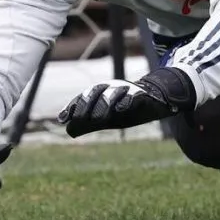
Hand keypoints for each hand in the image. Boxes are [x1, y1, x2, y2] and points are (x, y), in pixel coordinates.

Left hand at [58, 67, 195, 136]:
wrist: (156, 101)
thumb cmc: (126, 108)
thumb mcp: (105, 117)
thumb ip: (87, 123)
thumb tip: (68, 131)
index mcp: (101, 92)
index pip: (83, 97)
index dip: (72, 106)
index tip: (63, 119)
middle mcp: (112, 88)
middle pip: (95, 92)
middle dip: (85, 105)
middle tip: (79, 120)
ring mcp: (127, 90)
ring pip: (112, 93)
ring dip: (103, 104)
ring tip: (97, 119)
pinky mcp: (143, 96)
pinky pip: (134, 96)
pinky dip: (126, 101)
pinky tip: (120, 110)